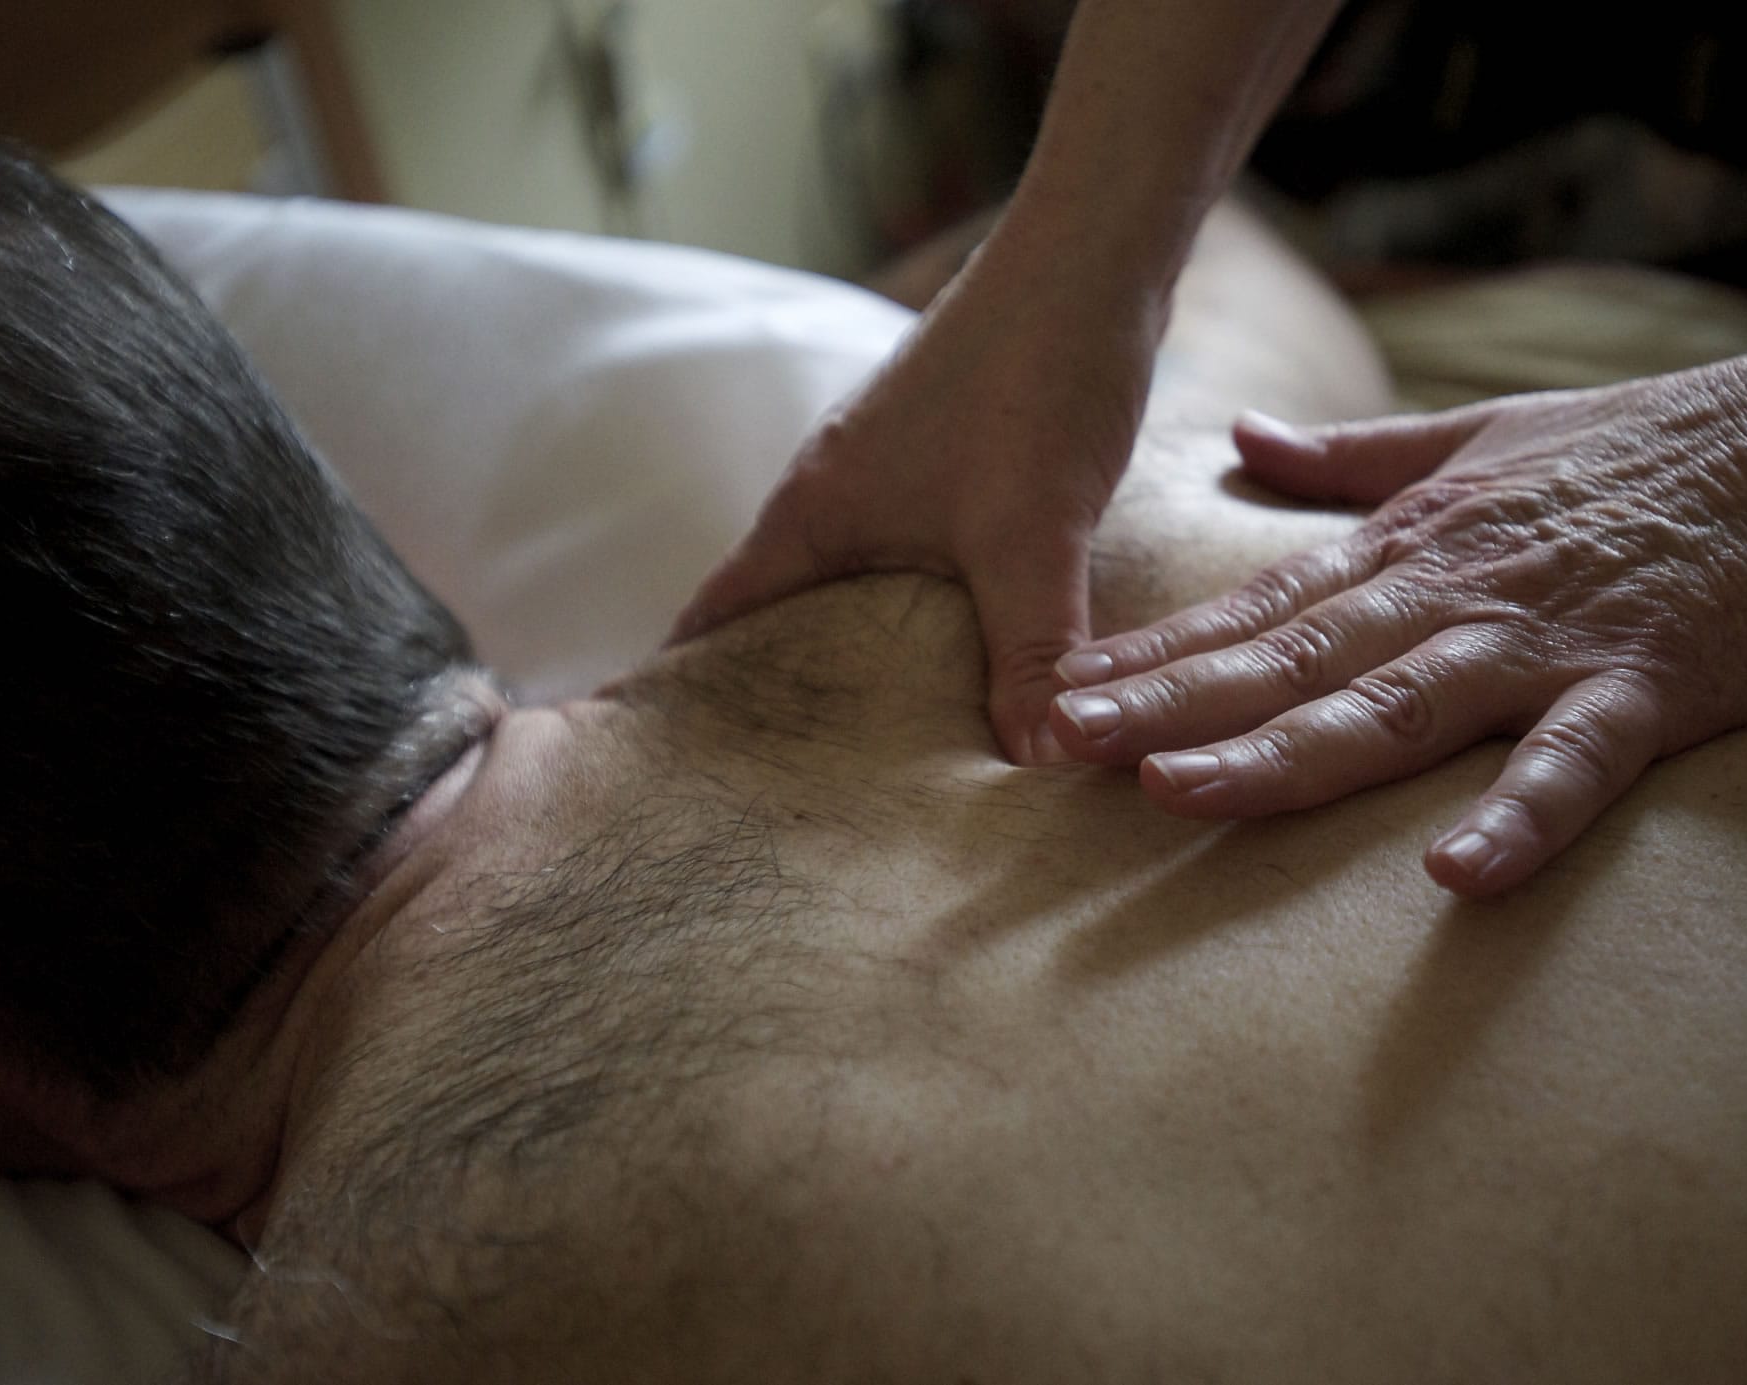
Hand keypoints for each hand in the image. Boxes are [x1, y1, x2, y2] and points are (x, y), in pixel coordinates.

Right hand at [670, 249, 1160, 763]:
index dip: (677, 690)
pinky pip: (906, 561)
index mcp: (812, 515)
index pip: (716, 619)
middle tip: (780, 793)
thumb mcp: (1031, 538)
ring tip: (875, 751)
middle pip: (777, 614)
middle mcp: (832, 496)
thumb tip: (1035, 762)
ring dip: (855, 656)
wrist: (1090, 262)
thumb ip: (1031, 652)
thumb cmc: (1035, 382)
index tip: (656, 767)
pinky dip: (916, 617)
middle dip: (776, 696)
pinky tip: (963, 658)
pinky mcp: (942, 465)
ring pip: (847, 589)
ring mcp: (885, 477)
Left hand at [1047, 352, 1746, 894]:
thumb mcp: (1481, 434)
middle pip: (1287, 659)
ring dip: (1284, 752)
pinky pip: (1574, 763)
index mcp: (1412, 549)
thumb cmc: (1650, 444)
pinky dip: (1521, 816)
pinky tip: (1459, 878)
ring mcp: (1546, 640)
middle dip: (1166, 706)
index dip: (1151, 656)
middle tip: (1056, 746)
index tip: (1055, 695)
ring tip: (1181, 794)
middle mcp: (1453, 594)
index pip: (1256, 607)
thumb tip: (1243, 437)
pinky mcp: (1647, 685)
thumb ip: (1353, 456)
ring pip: (1389, 705)